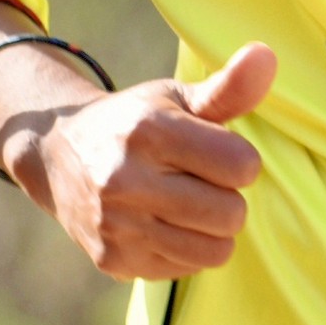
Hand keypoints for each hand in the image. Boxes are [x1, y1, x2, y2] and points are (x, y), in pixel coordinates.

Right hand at [0, 21, 275, 280]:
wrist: (58, 154)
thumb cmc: (133, 121)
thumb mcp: (176, 97)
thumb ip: (229, 87)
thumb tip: (267, 55)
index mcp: (150, 131)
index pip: (242, 166)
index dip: (239, 159)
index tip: (217, 152)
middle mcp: (127, 180)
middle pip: (231, 214)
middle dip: (228, 197)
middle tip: (202, 181)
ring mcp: (117, 226)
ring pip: (215, 251)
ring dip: (212, 229)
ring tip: (189, 204)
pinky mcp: (114, 260)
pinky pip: (186, 269)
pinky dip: (186, 250)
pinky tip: (163, 224)